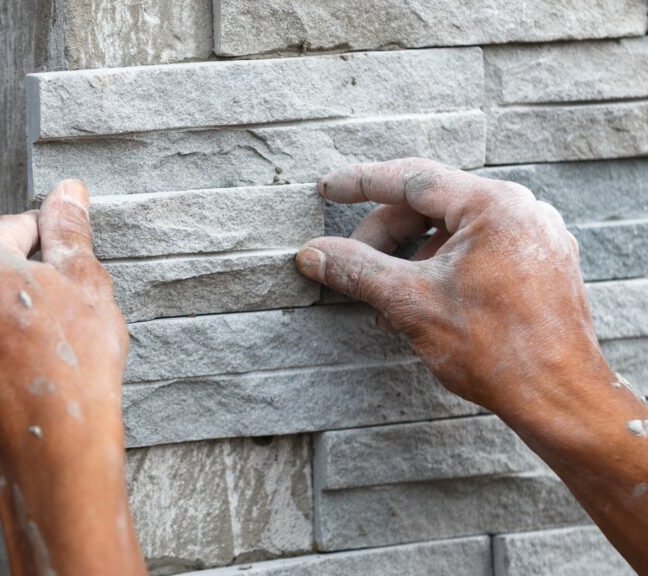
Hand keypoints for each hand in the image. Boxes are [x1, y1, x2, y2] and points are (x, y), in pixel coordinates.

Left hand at [0, 179, 127, 473]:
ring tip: (37, 351)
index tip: (69, 271)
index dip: (49, 248)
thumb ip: (68, 229)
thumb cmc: (75, 359)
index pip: (13, 230)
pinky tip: (16, 378)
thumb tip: (67, 190)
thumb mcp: (85, 280)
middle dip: (16, 284)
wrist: (54, 449)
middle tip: (58, 316)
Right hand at [295, 158, 611, 419]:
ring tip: (386, 298)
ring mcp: (535, 238)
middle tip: (350, 264)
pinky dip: (440, 266)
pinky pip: (478, 249)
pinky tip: (419, 302)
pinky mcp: (539, 265)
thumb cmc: (497, 350)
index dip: (361, 183)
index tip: (327, 188)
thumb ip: (357, 269)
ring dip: (410, 256)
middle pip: (431, 205)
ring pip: (452, 230)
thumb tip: (313, 253)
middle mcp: (522, 211)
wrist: (558, 398)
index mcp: (495, 206)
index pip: (412, 179)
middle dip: (384, 234)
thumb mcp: (410, 303)